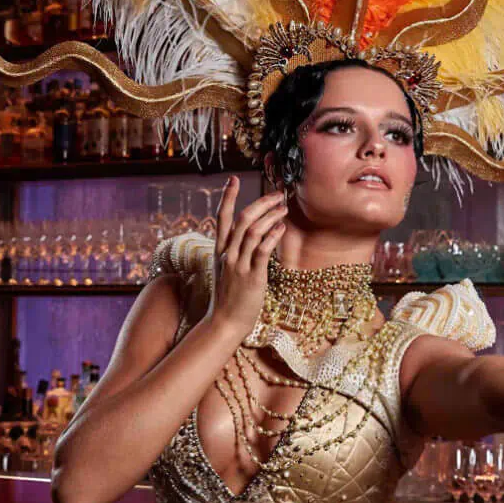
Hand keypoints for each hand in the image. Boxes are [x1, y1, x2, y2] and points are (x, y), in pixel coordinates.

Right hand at [205, 176, 286, 337]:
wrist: (224, 323)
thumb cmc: (229, 298)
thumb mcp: (226, 271)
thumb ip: (234, 253)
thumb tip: (249, 237)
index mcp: (220, 251)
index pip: (222, 218)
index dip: (228, 197)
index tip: (233, 179)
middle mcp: (227, 254)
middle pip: (243, 219)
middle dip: (261, 203)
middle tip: (276, 194)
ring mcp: (238, 265)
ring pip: (253, 231)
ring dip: (270, 216)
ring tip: (283, 208)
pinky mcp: (252, 276)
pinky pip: (262, 250)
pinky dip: (272, 236)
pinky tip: (281, 227)